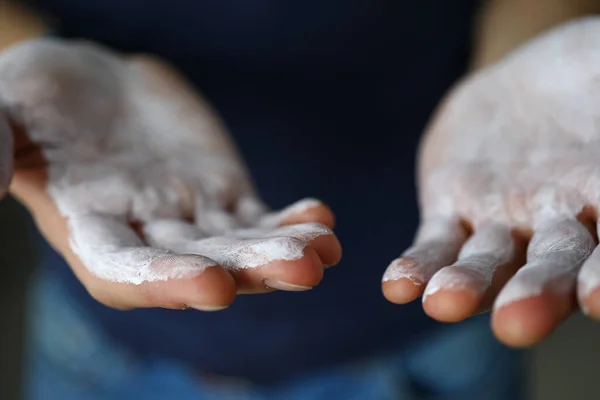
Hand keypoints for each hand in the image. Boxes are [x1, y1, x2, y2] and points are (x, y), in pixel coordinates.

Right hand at [0, 39, 340, 310]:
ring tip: (324, 250)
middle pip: (201, 265)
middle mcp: (146, 237)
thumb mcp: (4, 109)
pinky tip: (322, 220)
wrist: (90, 86)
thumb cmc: (34, 98)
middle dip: (249, 269)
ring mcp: (191, 218)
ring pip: (241, 246)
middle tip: (301, 270)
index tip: (214, 287)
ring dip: (283, 252)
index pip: (125, 271)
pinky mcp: (223, 195)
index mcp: (89, 230)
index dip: (166, 283)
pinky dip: (292, 222)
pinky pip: (261, 218)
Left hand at [382, 18, 599, 345]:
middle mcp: (558, 225)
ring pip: (485, 264)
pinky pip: (434, 246)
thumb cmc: (586, 80)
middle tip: (517, 324)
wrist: (523, 90)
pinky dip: (417, 267)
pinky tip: (398, 286)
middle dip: (534, 294)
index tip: (598, 298)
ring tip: (442, 303)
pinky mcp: (450, 213)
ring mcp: (500, 223)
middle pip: (549, 267)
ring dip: (465, 286)